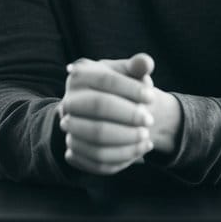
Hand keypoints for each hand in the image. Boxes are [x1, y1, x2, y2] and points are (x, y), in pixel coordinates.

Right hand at [58, 53, 155, 174]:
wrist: (101, 113)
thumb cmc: (118, 89)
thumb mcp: (126, 74)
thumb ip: (137, 66)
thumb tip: (146, 62)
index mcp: (79, 75)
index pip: (105, 79)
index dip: (131, 88)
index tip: (151, 97)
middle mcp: (68, 100)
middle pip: (97, 105)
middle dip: (128, 114)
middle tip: (150, 120)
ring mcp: (68, 126)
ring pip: (95, 136)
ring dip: (126, 139)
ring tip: (146, 137)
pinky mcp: (74, 150)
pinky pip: (96, 158)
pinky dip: (121, 157)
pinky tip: (140, 150)